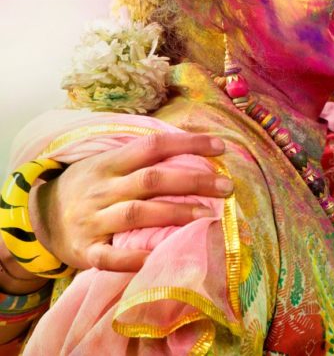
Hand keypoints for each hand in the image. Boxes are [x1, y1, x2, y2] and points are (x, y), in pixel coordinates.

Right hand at [29, 133, 232, 272]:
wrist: (37, 216)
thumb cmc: (88, 186)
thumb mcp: (105, 163)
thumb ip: (142, 159)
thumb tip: (195, 150)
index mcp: (108, 164)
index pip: (152, 146)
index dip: (188, 144)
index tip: (221, 147)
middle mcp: (101, 190)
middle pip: (151, 180)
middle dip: (192, 181)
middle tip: (226, 186)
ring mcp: (92, 221)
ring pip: (137, 214)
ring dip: (175, 214)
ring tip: (207, 216)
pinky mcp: (85, 251)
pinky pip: (110, 258)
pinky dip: (135, 260)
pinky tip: (160, 258)